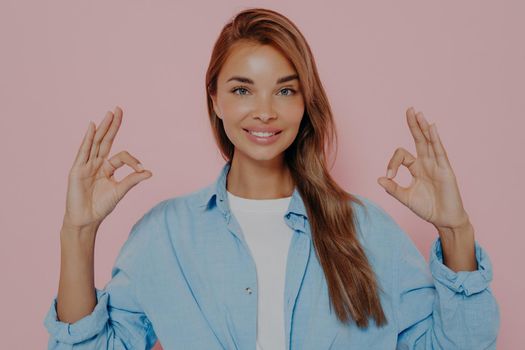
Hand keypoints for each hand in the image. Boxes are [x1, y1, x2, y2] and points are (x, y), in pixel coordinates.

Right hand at [63, 106, 152, 229]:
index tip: (141, 170)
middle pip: (105, 140)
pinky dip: (88, 138)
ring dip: (103, 127)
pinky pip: (83, 151)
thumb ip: (132, 180)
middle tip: (119, 109)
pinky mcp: (77, 170)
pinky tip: (92, 126)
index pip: (121, 156)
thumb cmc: (101, 207)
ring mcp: (86, 165)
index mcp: (107, 168)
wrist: (86, 220)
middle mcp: (96, 163)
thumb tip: (150, 172)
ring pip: (95, 142)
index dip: (133, 161)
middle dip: (113, 125)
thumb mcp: (120, 191)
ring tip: (110, 113)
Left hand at [377, 107, 470, 231]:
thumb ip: (393, 188)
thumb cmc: (427, 208)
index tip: (389, 176)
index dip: (392, 162)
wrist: (444, 220)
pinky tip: (432, 127)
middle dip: (413, 125)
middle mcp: (427, 163)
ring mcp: (437, 165)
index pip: (401, 155)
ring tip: (418, 113)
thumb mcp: (405, 198)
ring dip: (423, 127)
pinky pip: (440, 152)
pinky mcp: (446, 170)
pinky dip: (435, 139)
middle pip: (419, 139)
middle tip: (409, 109)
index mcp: (416, 168)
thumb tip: (379, 178)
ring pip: (429, 142)